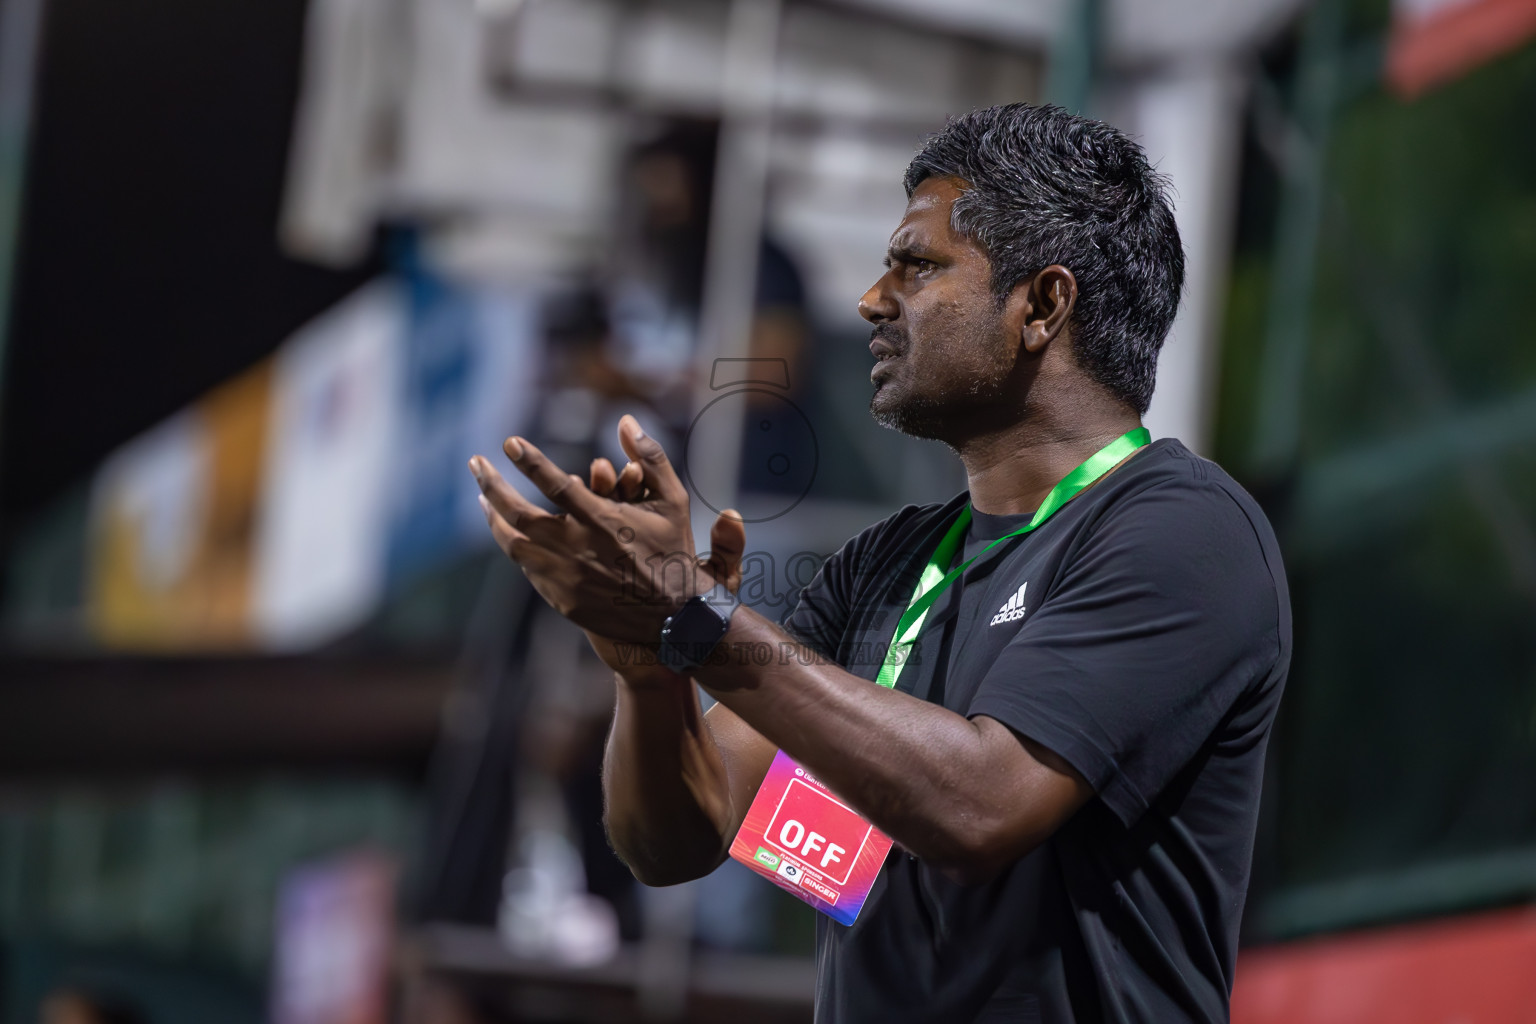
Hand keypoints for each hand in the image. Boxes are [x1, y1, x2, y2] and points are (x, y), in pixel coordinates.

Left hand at [471, 415, 740, 644]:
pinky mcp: (559, 597)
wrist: (671, 617)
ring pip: (513, 544)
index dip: (529, 461)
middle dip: (491, 485)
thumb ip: (650, 457)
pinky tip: (509, 530)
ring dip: (493, 517)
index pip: (555, 485)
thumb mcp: (672, 501)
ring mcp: (564, 576)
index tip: (509, 442)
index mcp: (602, 521)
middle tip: (475, 462)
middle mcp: (576, 548)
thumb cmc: (672, 551)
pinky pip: (526, 567)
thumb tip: (625, 420)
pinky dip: (514, 544)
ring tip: (483, 497)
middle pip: (518, 514)